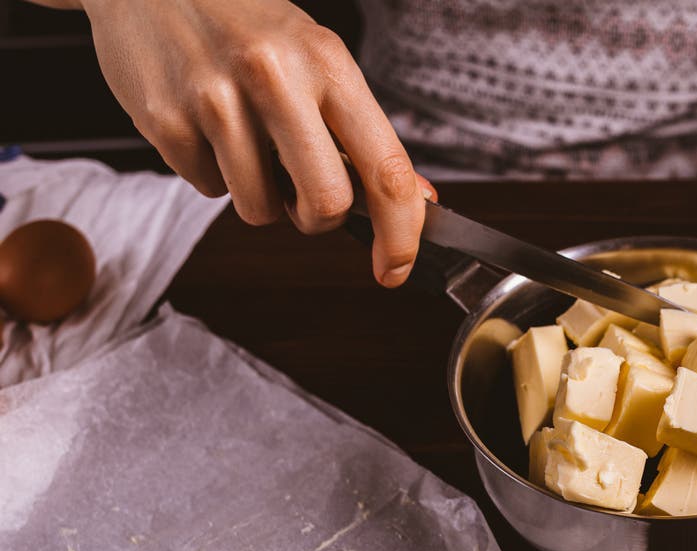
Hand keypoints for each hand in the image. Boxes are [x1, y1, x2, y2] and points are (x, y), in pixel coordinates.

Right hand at [78, 0, 432, 285]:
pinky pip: (208, 190)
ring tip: (246, 142)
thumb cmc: (246, 23)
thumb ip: (363, 134)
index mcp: (327, 62)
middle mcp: (274, 77)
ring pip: (261, 210)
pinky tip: (206, 126)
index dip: (401, 234)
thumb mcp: (317, 59)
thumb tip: (419, 204)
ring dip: (261, 197)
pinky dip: (214, 173)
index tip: (397, 268)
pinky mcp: (165, 120)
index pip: (386, 169)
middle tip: (303, 191)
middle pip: (327, 204)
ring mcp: (215, 99)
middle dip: (319, 217)